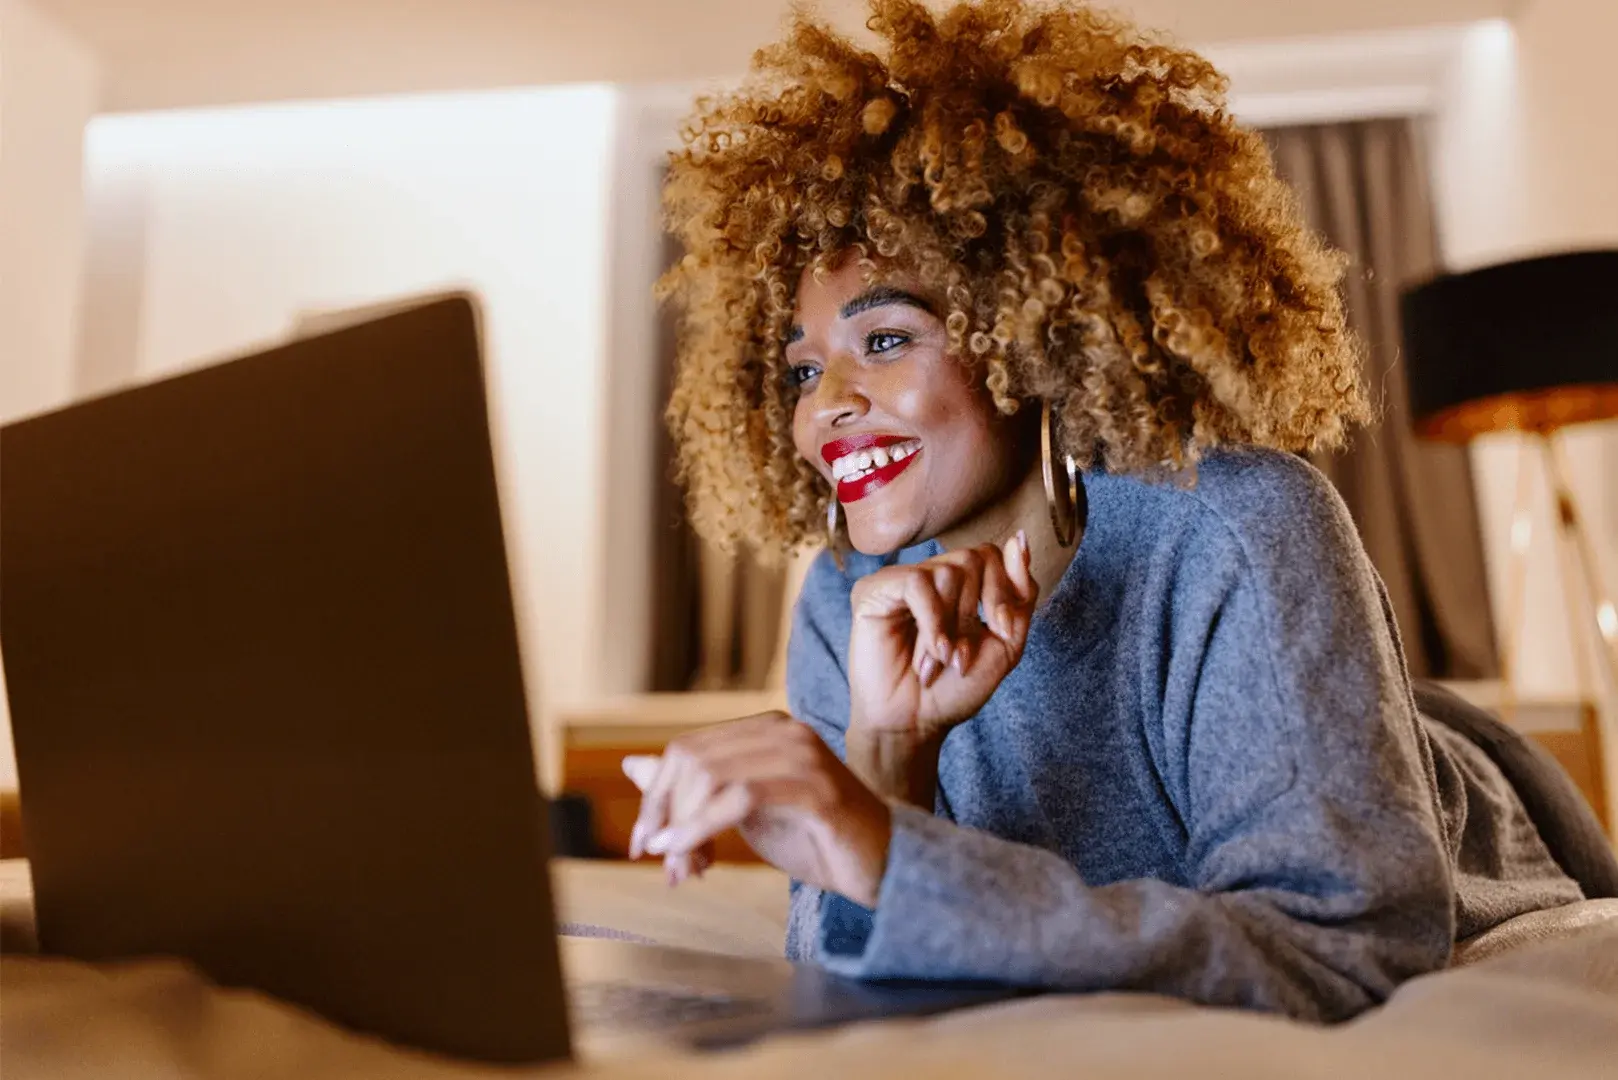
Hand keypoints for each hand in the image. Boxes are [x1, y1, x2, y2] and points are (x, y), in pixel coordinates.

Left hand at [620, 713, 890, 906]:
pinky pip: (740, 798)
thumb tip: (632, 767)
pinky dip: (702, 827)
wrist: (882, 865)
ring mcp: (801, 756)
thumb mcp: (743, 813)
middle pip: (692, 760)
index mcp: (767, 729)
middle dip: (664, 813)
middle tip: (661, 861)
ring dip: (682, 828)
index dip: (656, 795)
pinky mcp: (815, 788)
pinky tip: (688, 856)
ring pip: (711, 776)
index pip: (688, 749)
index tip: (645, 842)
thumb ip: (695, 790)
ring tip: (679, 869)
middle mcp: (783, 731)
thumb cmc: (815, 839)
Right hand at [848, 532, 1037, 744]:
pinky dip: (932, 622)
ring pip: (946, 572)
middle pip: (971, 559)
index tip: (1002, 632)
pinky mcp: (874, 590)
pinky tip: (931, 654)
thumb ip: (1019, 594)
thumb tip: (1018, 539)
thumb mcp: (1005, 644)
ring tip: (942, 661)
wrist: (915, 723)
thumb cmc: (955, 689)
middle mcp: (929, 575)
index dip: (1002, 590)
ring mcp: (900, 580)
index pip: (990, 554)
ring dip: (952, 626)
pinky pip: (916, 584)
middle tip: (962, 656)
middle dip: (976, 613)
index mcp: (959, 584)